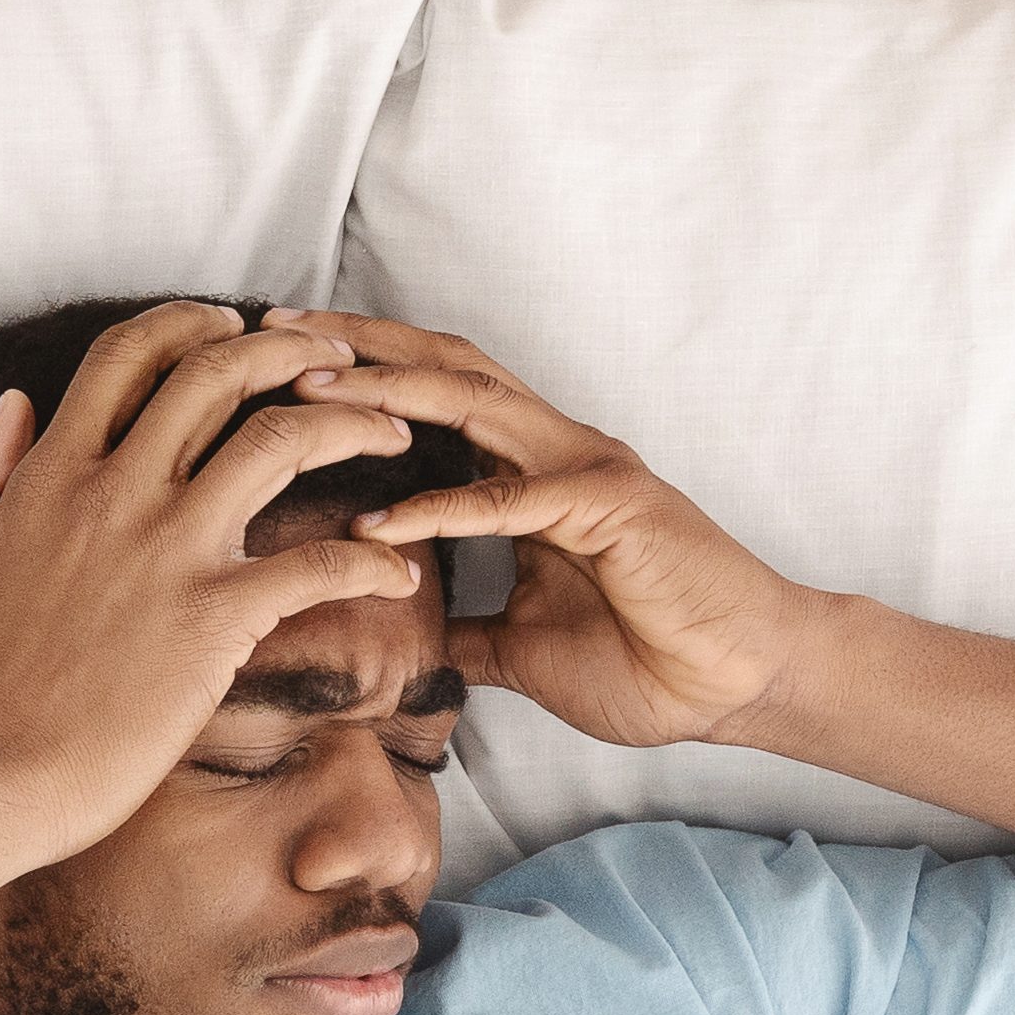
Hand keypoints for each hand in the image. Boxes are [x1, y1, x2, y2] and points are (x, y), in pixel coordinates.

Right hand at [0, 301, 430, 852]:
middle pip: (216, 373)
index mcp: (51, 475)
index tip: (229, 327)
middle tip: (334, 359)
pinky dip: (372, 562)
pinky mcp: (215, 618)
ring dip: (351, 423)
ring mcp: (169, 551)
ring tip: (392, 433)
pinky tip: (397, 573)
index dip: (185, 324)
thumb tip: (10, 405)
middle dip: (288, 349)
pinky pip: (319, 565)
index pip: (125, 356)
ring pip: (281, 439)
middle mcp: (116, 492)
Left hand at [265, 308, 816, 750]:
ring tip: (306, 390)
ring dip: (384, 392)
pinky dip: (437, 509)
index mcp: (535, 471)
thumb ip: (468, 629)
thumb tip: (409, 642)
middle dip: (358, 344)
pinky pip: (507, 502)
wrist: (741, 684)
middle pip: (444, 366)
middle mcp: (556, 451)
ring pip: (470, 403)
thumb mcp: (524, 648)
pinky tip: (374, 523)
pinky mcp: (610, 510)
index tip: (280, 363)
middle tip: (273, 331)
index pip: (437, 393)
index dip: (364, 368)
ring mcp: (586, 471)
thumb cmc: (650, 659)